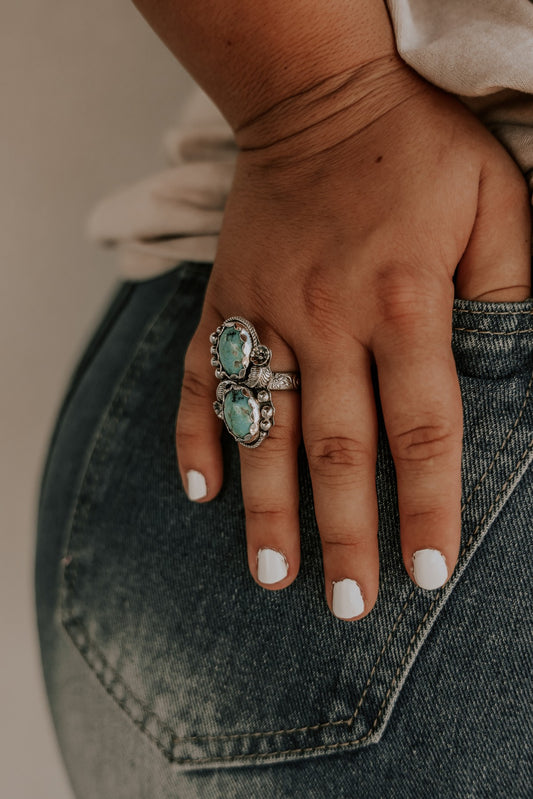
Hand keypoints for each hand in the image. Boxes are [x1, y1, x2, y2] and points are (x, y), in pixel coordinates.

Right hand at [175, 67, 530, 619]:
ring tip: (273, 577)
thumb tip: (524, 369)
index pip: (423, 429)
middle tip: (348, 605)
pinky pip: (203, 379)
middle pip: (338, 449)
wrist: (316, 99)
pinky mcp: (224, 302)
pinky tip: (199, 491)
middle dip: (345, 534)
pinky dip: (197, 436)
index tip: (429, 574)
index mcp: (402, 301)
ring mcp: (265, 314)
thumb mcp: (498, 205)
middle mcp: (326, 319)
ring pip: (266, 429)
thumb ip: (514, 290)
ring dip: (268, 508)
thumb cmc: (416, 151)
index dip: (429, 507)